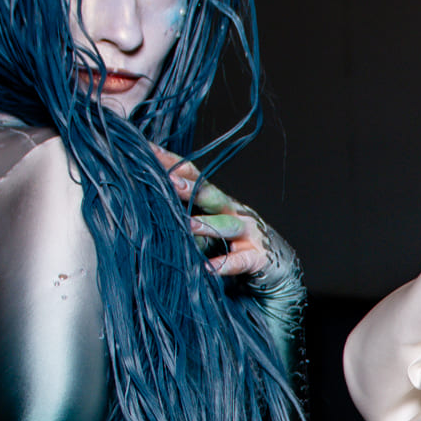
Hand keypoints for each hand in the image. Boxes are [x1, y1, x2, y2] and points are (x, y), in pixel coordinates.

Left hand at [156, 152, 296, 296]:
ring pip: (226, 224)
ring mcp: (247, 232)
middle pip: (210, 193)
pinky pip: (239, 260)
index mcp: (217, 199)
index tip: (147, 151)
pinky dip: (224, 264)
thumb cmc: (233, 244)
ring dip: (206, 224)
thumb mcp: (206, 227)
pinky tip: (209, 268)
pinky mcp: (257, 256)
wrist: (276, 265)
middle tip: (169, 181)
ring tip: (187, 225)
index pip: (192, 175)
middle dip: (190, 187)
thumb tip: (144, 205)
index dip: (172, 163)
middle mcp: (232, 210)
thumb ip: (183, 217)